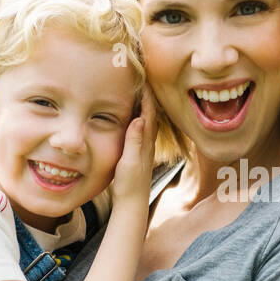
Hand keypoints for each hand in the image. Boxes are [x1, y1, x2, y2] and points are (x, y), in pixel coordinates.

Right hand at [111, 87, 158, 205]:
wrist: (132, 203)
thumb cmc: (129, 184)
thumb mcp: (129, 162)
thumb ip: (134, 141)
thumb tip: (140, 119)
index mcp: (145, 142)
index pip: (148, 113)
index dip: (146, 95)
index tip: (144, 77)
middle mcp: (147, 143)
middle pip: (150, 114)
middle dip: (147, 96)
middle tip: (143, 78)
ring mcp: (144, 148)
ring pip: (147, 121)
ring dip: (144, 106)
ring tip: (139, 91)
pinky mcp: (139, 153)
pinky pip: (141, 130)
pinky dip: (140, 118)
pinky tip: (135, 116)